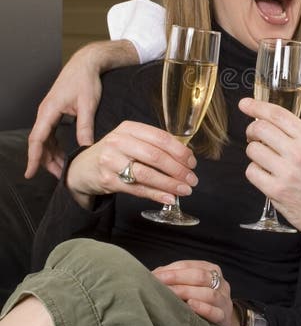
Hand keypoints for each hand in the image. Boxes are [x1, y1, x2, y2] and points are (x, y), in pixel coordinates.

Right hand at [26, 40, 138, 179]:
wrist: (86, 64)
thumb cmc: (86, 80)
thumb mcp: (88, 104)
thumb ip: (85, 126)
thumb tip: (85, 147)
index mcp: (49, 110)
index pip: (37, 139)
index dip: (33, 157)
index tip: (29, 172)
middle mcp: (45, 112)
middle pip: (40, 142)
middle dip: (45, 161)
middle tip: (58, 176)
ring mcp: (49, 112)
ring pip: (45, 139)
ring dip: (51, 154)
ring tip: (62, 170)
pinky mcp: (56, 112)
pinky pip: (51, 133)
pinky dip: (55, 146)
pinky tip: (63, 155)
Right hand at [65, 120, 197, 208]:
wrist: (83, 167)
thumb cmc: (114, 153)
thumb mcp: (130, 141)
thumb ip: (153, 145)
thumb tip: (185, 159)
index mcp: (129, 128)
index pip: (160, 137)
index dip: (180, 151)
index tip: (192, 162)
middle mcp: (119, 142)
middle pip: (155, 156)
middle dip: (178, 169)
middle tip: (192, 179)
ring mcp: (111, 161)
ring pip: (147, 174)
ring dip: (170, 183)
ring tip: (185, 189)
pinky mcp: (108, 180)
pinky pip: (137, 189)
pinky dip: (156, 194)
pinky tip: (169, 197)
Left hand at [153, 261, 239, 325]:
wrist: (218, 322)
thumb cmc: (198, 300)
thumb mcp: (189, 285)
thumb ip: (173, 278)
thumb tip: (152, 275)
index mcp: (211, 270)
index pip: (190, 266)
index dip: (171, 270)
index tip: (154, 276)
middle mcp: (221, 283)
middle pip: (200, 277)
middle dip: (177, 279)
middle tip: (159, 284)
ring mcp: (224, 301)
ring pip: (208, 294)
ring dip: (187, 293)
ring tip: (171, 295)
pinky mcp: (224, 318)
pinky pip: (216, 313)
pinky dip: (204, 308)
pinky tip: (191, 306)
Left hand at [239, 97, 300, 275]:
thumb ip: (300, 136)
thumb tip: (271, 124)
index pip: (278, 115)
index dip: (257, 106)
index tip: (245, 104)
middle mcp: (299, 153)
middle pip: (260, 129)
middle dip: (252, 131)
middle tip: (254, 138)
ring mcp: (287, 172)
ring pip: (253, 150)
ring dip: (254, 155)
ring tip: (266, 162)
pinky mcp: (277, 191)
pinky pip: (252, 172)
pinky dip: (255, 173)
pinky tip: (267, 177)